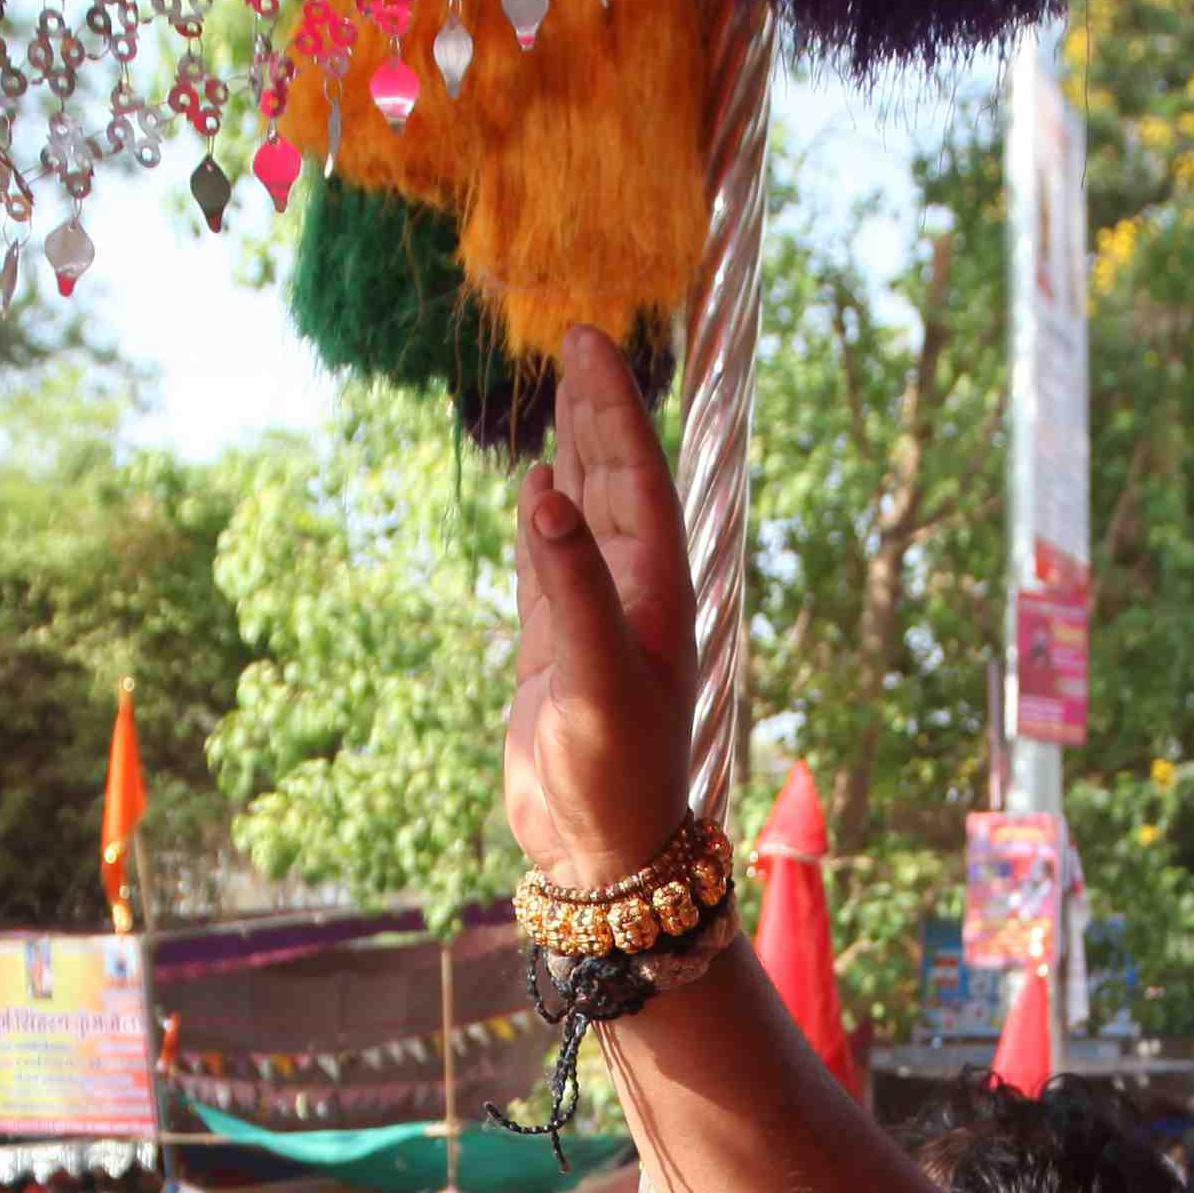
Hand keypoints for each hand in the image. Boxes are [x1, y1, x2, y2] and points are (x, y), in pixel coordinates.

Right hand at [505, 329, 701, 888]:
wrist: (602, 851)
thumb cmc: (615, 773)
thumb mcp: (596, 678)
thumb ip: (573, 587)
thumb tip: (545, 495)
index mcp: (657, 588)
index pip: (638, 475)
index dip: (614, 407)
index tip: (589, 344)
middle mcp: (633, 592)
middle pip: (618, 479)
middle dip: (599, 411)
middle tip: (578, 341)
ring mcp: (597, 617)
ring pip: (587, 512)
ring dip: (576, 453)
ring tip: (562, 392)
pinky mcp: (561, 649)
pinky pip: (554, 562)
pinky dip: (546, 519)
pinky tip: (536, 488)